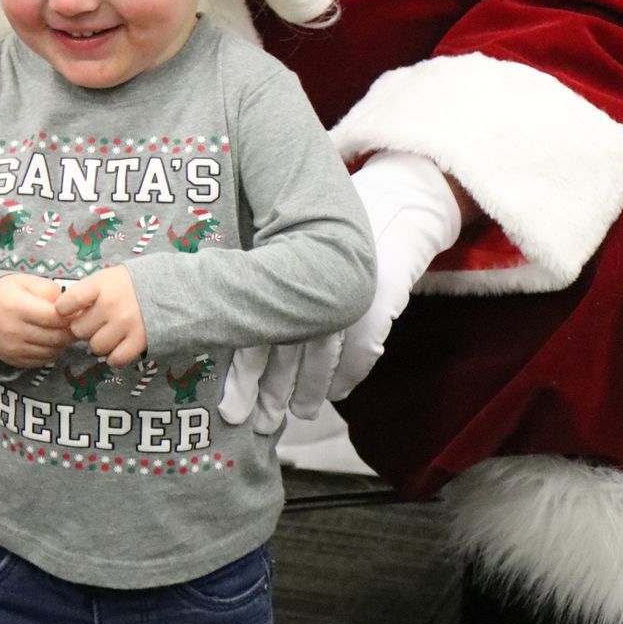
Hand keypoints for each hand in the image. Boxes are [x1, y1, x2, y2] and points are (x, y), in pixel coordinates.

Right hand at [0, 274, 72, 366]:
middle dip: (71, 330)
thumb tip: (69, 305)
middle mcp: (13, 330)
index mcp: (16, 307)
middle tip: (76, 323)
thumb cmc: (5, 294)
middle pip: (56, 337)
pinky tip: (50, 340)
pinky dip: (52, 351)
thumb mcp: (25, 281)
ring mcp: (13, 349)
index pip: (55, 317)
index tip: (76, 311)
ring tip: (63, 330)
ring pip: (52, 351)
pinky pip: (43, 360)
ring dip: (63, 342)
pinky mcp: (14, 361)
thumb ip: (49, 289)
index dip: (71, 315)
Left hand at [54, 267, 146, 366]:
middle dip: (85, 328)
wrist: (170, 287)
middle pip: (79, 330)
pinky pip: (115, 359)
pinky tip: (120, 345)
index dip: (64, 310)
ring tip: (110, 333)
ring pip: (95, 347)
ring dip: (100, 343)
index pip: (67, 303)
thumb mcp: (106, 278)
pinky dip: (115, 356)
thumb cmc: (130, 284)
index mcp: (100, 285)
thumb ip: (86, 293)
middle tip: (96, 323)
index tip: (69, 311)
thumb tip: (64, 314)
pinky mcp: (139, 341)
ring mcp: (125, 324)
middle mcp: (111, 305)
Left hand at [219, 152, 462, 434]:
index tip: (230, 406)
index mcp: (282, 264)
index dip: (244, 371)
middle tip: (257, 423)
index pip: (257, 327)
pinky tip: (339, 392)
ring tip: (298, 414)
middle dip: (271, 390)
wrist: (398, 200)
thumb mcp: (293, 241)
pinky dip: (349, 373)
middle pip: (286, 347)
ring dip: (310, 388)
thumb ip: (265, 279)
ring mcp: (346, 290)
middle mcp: (311, 280)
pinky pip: (362, 347)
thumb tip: (224, 324)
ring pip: (322, 353)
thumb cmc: (333, 222)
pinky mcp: (379, 295)